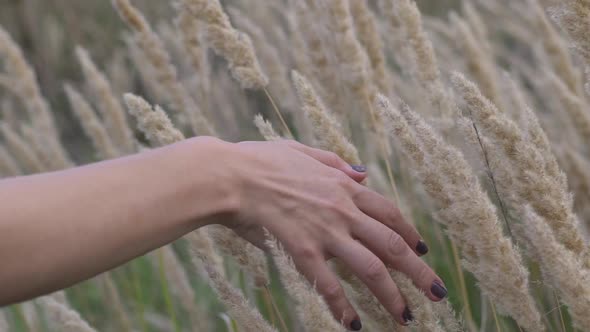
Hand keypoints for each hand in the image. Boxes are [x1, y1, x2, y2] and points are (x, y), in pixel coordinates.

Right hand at [225, 140, 445, 328]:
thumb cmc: (264, 161)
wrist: (234, 175)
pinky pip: (329, 284)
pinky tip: (353, 324)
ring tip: (406, 317)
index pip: (390, 213)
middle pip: (392, 244)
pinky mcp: (303, 250)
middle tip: (437, 293)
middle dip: (419, 271)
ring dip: (392, 295)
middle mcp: (344, 210)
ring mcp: (326, 231)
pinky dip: (343, 307)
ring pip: (371, 268)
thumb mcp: (306, 151)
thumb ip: (336, 163)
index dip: (410, 233)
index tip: (421, 249)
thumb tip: (362, 172)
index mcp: (344, 187)